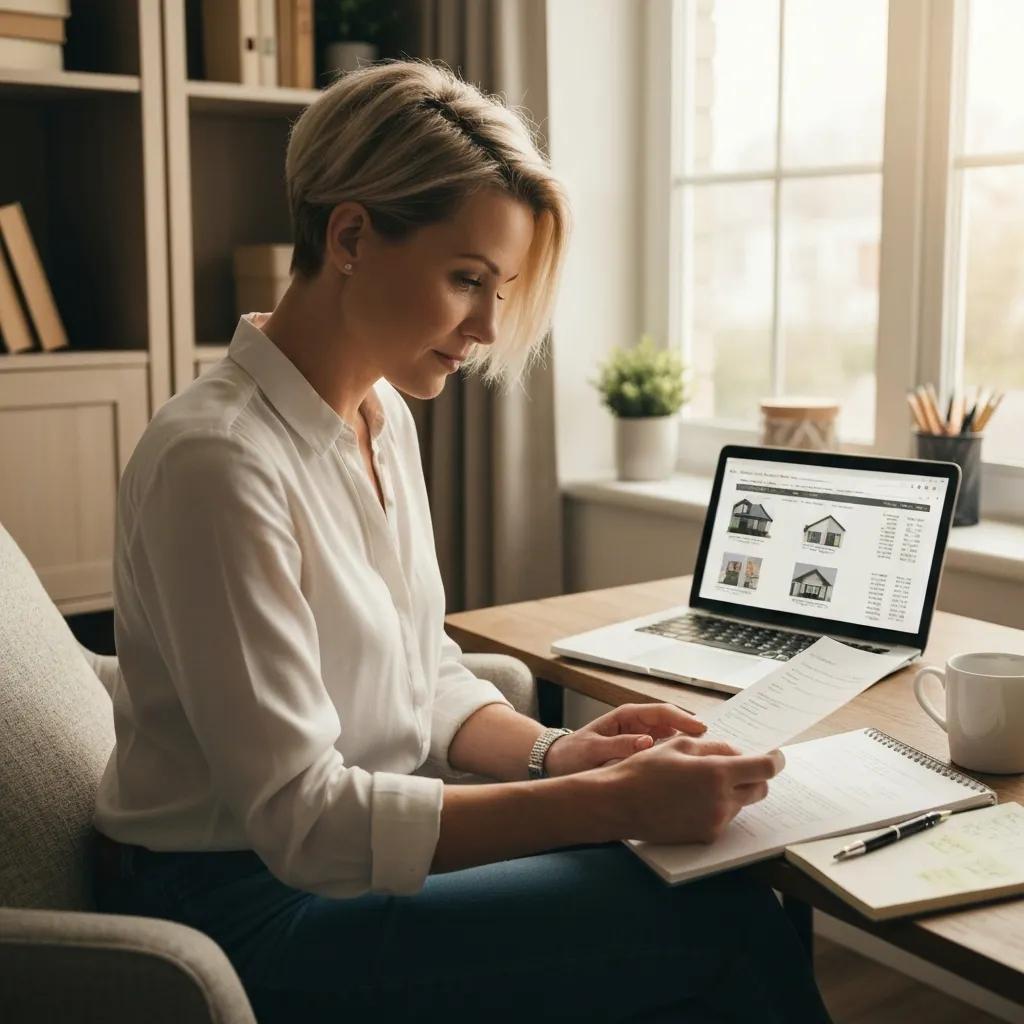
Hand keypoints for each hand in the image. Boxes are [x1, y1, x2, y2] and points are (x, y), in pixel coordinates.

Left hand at [542, 702, 706, 777]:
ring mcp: (642, 738)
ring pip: (673, 739)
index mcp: (627, 716)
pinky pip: (665, 753)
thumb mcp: (593, 749)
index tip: (701, 729)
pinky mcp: (642, 754)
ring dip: (690, 747)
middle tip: (716, 744)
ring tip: (711, 758)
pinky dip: (679, 758)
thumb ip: (619, 746)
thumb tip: (646, 743)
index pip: (662, 712)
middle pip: (673, 723)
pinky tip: (692, 771)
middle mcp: (638, 724)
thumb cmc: (574, 754)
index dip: (683, 718)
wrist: (560, 765)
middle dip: (694, 732)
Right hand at [599, 735, 784, 844]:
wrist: (620, 803)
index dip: (774, 760)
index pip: (764, 768)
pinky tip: (693, 799)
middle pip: (760, 789)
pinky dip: (718, 806)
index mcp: (717, 773)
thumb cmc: (645, 770)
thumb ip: (715, 747)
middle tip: (737, 767)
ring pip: (741, 803)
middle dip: (754, 776)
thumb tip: (737, 753)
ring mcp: (715, 822)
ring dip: (733, 791)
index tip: (775, 756)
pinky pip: (724, 818)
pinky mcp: (706, 836)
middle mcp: (722, 801)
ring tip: (702, 782)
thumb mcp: (679, 745)